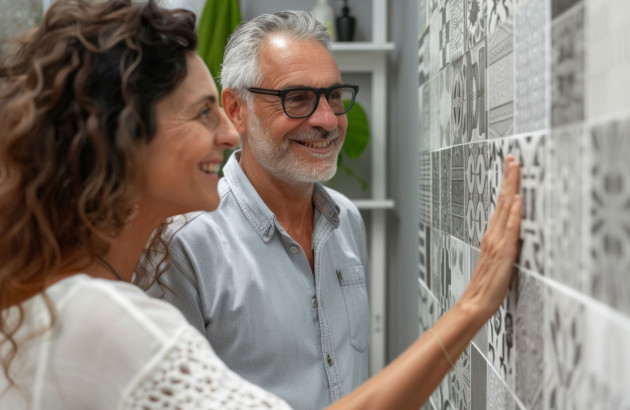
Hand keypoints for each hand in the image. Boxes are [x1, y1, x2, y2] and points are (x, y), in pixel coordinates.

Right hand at [460, 155, 520, 319]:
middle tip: (512, 158)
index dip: (507, 184)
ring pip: (506, 209)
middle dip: (508, 178)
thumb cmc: (487, 286)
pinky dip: (514, 214)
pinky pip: (510, 229)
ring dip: (511, 187)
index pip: (501, 204)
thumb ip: (504, 243)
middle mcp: (493, 235)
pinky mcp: (504, 252)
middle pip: (502, 200)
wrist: (476, 302)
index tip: (511, 166)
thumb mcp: (497, 260)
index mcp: (492, 235)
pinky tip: (517, 200)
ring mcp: (497, 242)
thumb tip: (513, 229)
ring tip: (515, 169)